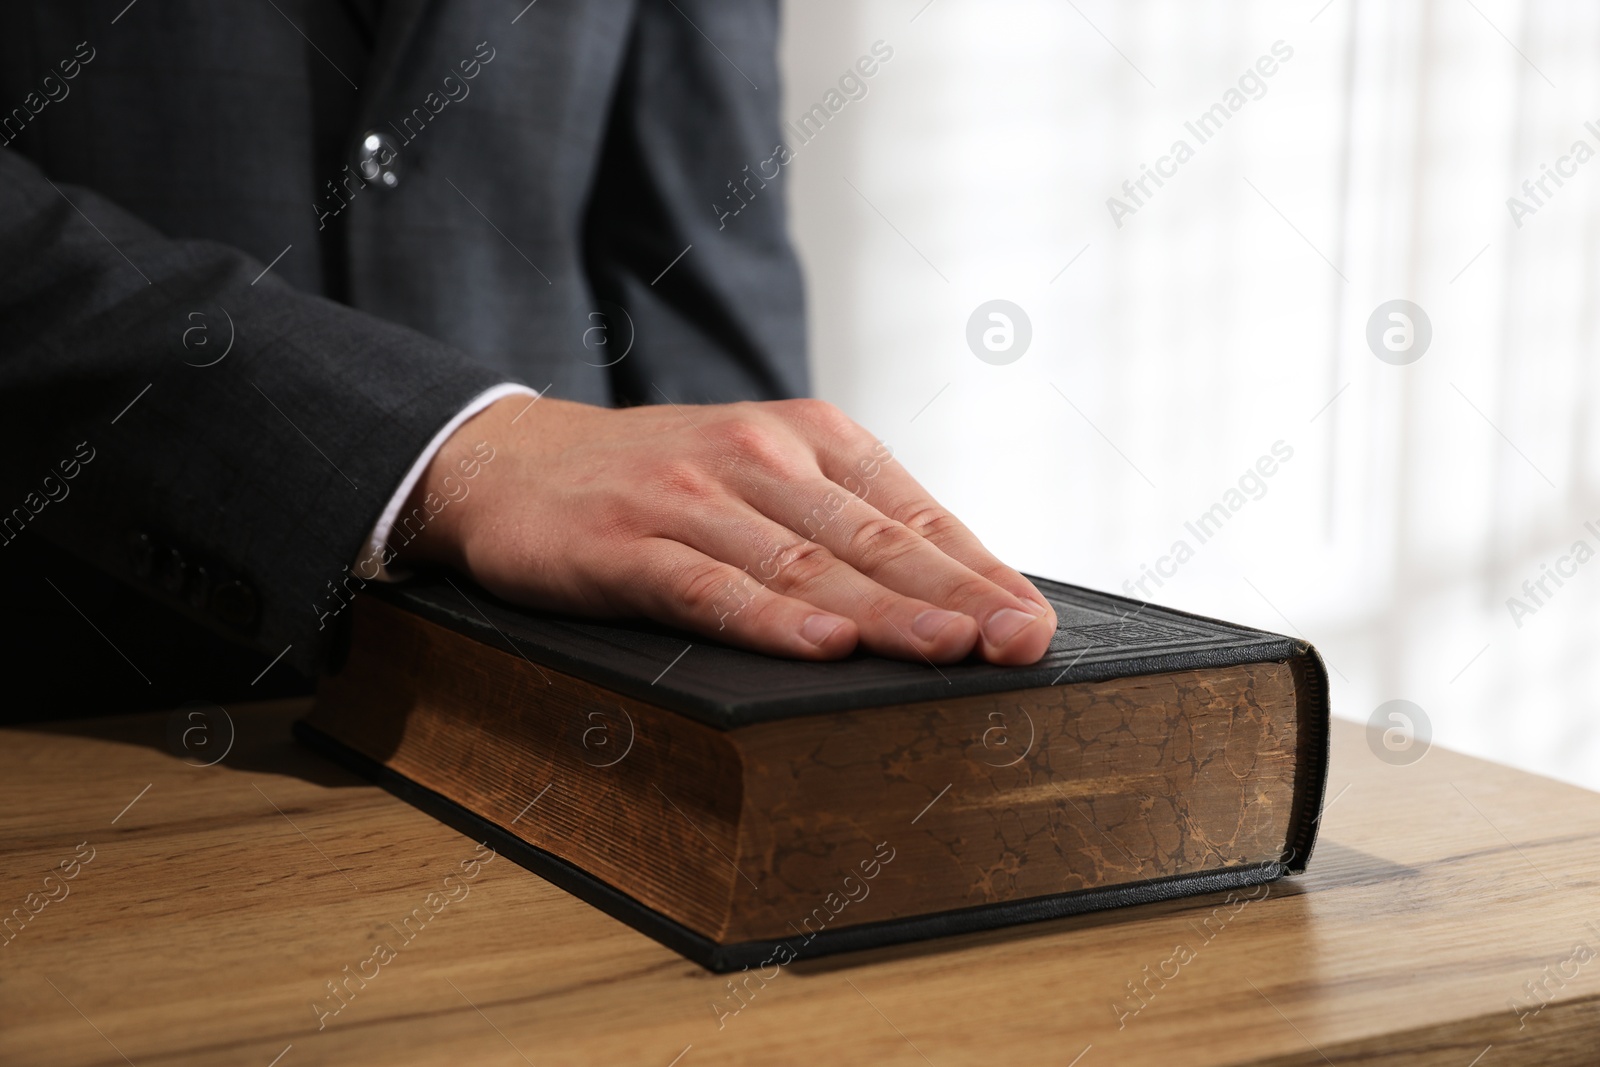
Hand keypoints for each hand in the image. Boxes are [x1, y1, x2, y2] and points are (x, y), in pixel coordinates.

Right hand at [401, 395, 1056, 664]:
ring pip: (802, 561)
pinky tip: (819, 644)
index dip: (978, 569)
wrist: (510, 460)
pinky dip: (766, 617)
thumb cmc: (656, 482)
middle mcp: (758, 456)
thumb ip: (836, 522)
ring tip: (946, 648)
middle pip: (871, 538)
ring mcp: (692, 497)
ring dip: (880, 609)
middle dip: (954, 595)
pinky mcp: (628, 541)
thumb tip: (942, 597)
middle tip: (1019, 641)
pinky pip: (707, 584)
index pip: (910, 511)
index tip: (1033, 621)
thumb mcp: (757, 476)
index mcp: (806, 438)